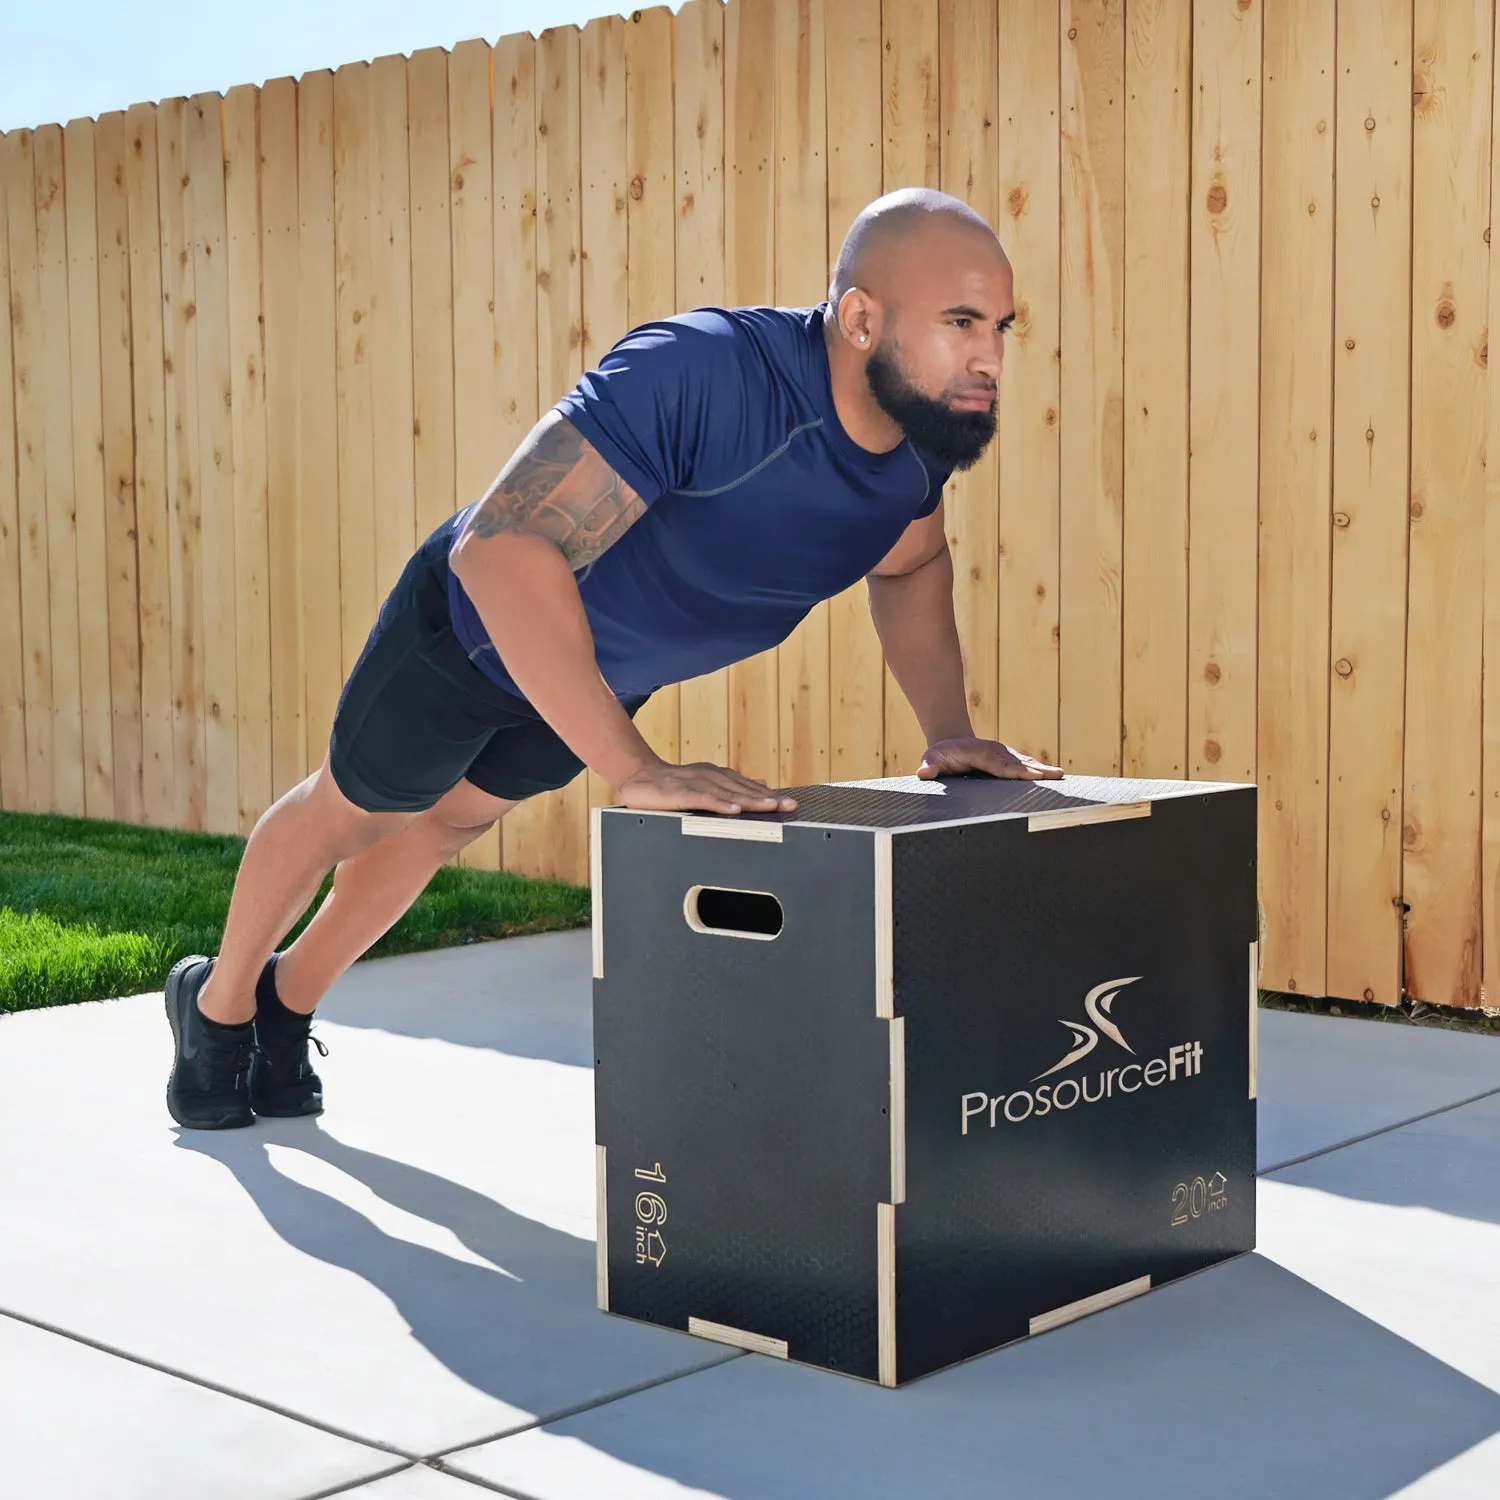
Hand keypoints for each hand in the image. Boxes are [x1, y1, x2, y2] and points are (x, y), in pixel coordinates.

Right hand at [618, 760, 798, 815]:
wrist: (638, 778)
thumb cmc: (672, 785)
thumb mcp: (705, 784)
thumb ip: (731, 786)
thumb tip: (761, 783)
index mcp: (717, 776)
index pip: (748, 786)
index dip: (770, 795)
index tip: (791, 804)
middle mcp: (710, 776)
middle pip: (743, 789)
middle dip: (768, 799)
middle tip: (790, 806)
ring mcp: (695, 783)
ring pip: (728, 792)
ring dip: (751, 799)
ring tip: (771, 807)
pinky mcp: (680, 793)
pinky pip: (703, 799)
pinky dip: (720, 804)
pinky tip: (734, 810)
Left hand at [916, 737, 1063, 780]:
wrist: (950, 740)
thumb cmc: (940, 753)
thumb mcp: (931, 758)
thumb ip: (930, 766)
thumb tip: (924, 773)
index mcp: (979, 753)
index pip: (999, 764)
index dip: (1015, 771)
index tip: (1031, 776)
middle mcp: (995, 751)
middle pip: (1017, 763)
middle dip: (1036, 770)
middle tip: (1054, 775)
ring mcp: (1003, 753)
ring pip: (1024, 762)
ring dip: (1042, 768)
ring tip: (1060, 775)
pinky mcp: (1008, 758)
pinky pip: (1025, 764)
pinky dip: (1039, 768)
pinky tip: (1054, 775)